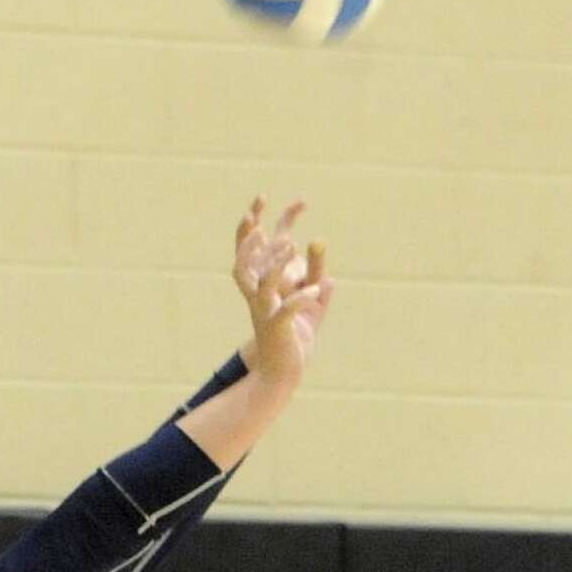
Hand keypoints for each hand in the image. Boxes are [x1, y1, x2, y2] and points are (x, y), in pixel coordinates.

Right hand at [234, 195, 332, 385]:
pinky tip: (317, 291)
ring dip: (275, 264)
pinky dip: (300, 300)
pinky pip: (285, 311)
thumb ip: (318, 287)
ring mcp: (264, 314)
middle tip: (262, 216)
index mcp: (262, 287)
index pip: (252, 250)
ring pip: (261, 285)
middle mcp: (257, 298)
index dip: (253, 224)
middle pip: (242, 264)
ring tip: (292, 245)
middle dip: (248, 238)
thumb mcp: (311, 309)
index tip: (263, 197)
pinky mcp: (276, 330)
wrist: (284, 375)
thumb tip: (329, 275)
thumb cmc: (294, 341)